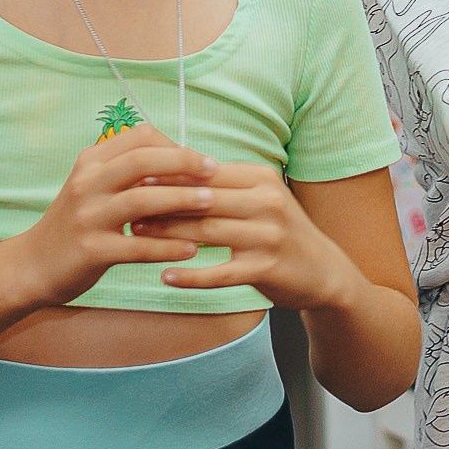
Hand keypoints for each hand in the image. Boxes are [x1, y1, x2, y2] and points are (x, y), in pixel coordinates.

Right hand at [14, 125, 218, 307]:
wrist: (33, 264)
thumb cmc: (78, 222)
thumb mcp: (96, 187)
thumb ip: (130, 173)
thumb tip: (183, 159)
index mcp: (91, 161)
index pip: (140, 137)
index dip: (174, 145)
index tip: (200, 160)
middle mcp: (87, 183)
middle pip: (142, 160)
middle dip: (183, 162)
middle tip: (215, 171)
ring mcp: (87, 216)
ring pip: (141, 200)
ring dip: (181, 199)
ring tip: (211, 203)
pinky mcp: (91, 250)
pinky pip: (136, 246)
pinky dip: (167, 247)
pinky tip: (192, 249)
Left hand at [141, 161, 363, 309]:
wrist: (323, 271)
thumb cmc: (279, 233)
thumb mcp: (258, 199)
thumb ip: (222, 187)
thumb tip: (168, 171)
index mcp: (261, 178)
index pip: (206, 173)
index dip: (168, 175)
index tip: (132, 178)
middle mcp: (267, 202)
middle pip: (202, 200)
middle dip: (161, 203)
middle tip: (124, 207)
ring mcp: (268, 236)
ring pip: (207, 232)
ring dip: (167, 235)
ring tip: (134, 235)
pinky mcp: (267, 268)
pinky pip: (220, 272)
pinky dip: (190, 275)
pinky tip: (165, 276)